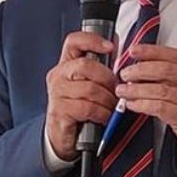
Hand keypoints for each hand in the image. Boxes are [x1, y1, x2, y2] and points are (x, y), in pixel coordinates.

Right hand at [45, 32, 117, 161]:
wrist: (62, 137)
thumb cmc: (79, 109)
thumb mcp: (88, 86)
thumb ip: (99, 71)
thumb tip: (119, 56)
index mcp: (66, 65)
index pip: (74, 42)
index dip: (92, 40)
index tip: (110, 46)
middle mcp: (58, 76)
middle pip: (86, 66)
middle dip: (108, 79)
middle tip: (116, 91)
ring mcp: (57, 93)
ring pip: (90, 88)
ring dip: (107, 100)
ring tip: (111, 108)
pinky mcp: (60, 111)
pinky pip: (88, 107)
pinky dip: (102, 113)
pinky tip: (103, 118)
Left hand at [116, 43, 176, 156]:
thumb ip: (168, 75)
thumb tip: (138, 64)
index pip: (174, 55)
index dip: (151, 51)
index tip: (134, 51)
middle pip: (166, 71)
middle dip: (140, 70)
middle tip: (125, 74)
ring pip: (160, 90)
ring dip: (136, 89)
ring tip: (123, 90)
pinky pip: (159, 108)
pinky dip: (142, 104)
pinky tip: (133, 104)